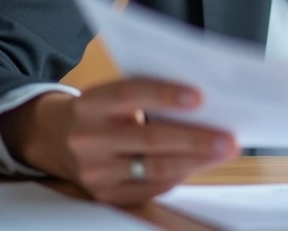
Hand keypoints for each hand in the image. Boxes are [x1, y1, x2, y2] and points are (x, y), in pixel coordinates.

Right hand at [0, 78, 238, 205]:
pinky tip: (201, 165)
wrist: (57, 139)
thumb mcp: (112, 93)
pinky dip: (181, 174)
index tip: (200, 97)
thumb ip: (147, 93)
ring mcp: (95, 172)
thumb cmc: (103, 110)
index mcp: (91, 104)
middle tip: (230, 139)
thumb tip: (203, 103)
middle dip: (195, 139)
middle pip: (149, 139)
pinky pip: (151, 187)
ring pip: (154, 167)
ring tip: (225, 152)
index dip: (166, 95)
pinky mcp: (105, 195)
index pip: (131, 94)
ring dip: (196, 161)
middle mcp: (88, 139)